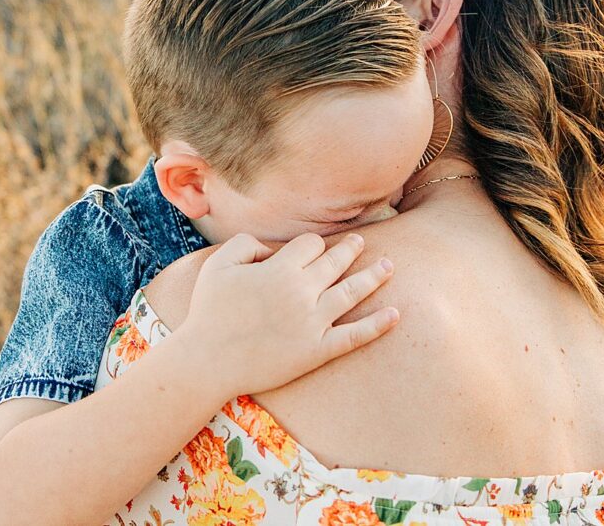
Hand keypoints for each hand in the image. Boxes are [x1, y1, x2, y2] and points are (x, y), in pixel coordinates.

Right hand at [176, 232, 397, 398]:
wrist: (208, 360)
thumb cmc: (209, 311)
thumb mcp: (217, 264)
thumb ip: (244, 244)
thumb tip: (270, 248)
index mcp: (281, 269)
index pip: (311, 245)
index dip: (311, 244)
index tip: (310, 248)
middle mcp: (303, 292)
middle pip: (336, 262)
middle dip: (350, 249)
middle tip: (361, 242)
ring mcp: (314, 322)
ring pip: (353, 292)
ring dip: (374, 277)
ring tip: (389, 265)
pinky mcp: (318, 350)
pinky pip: (355, 335)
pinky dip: (378, 325)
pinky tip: (395, 314)